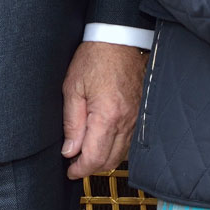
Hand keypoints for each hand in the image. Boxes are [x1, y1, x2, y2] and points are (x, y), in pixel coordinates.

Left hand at [62, 41, 148, 178]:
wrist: (118, 39)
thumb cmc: (94, 59)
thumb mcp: (72, 89)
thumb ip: (72, 123)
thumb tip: (70, 151)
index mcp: (107, 115)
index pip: (95, 158)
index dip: (80, 170)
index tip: (69, 170)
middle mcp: (126, 120)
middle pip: (109, 160)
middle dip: (91, 167)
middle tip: (74, 162)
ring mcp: (136, 117)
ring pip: (121, 153)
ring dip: (104, 158)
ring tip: (86, 151)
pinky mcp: (139, 112)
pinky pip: (130, 140)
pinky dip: (116, 147)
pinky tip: (103, 140)